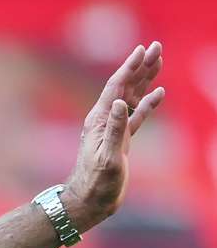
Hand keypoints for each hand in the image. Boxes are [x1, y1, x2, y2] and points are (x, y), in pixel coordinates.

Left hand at [64, 42, 164, 231]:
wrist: (89, 201)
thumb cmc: (96, 183)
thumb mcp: (108, 157)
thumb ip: (115, 130)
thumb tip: (119, 103)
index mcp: (99, 120)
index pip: (116, 87)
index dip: (130, 67)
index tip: (142, 49)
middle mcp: (105, 120)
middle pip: (125, 86)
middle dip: (141, 66)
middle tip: (157, 46)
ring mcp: (113, 129)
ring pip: (132, 97)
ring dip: (145, 79)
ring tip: (159, 61)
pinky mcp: (122, 140)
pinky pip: (137, 115)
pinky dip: (148, 103)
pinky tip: (159, 93)